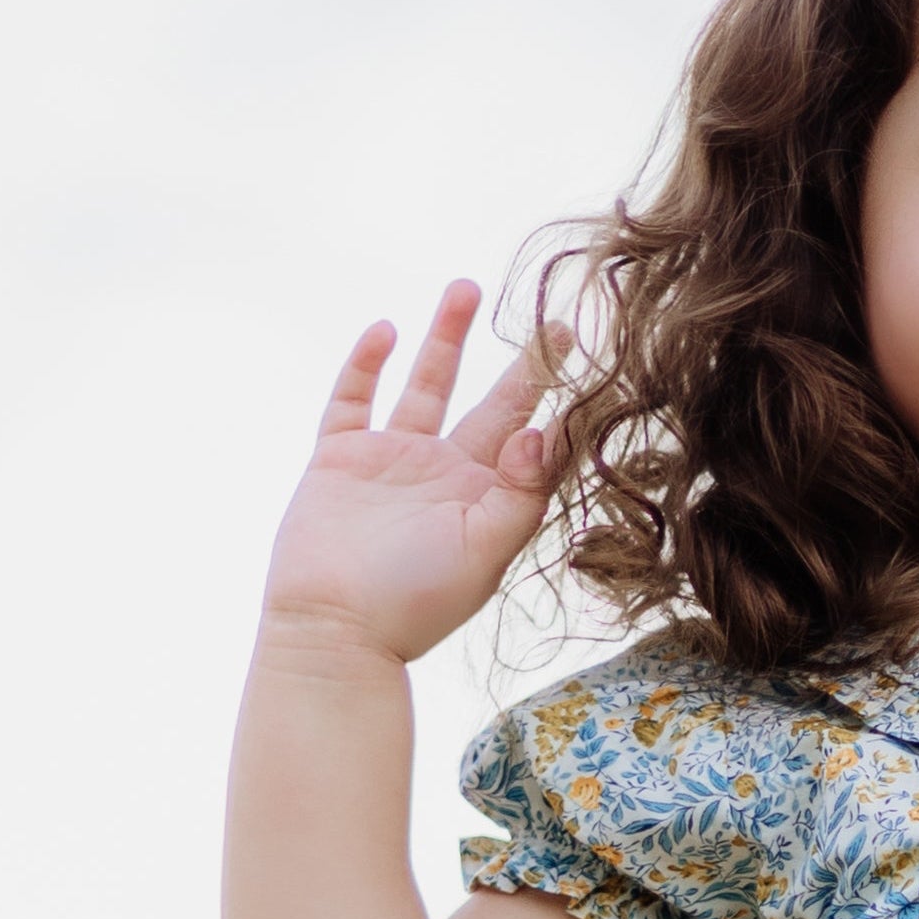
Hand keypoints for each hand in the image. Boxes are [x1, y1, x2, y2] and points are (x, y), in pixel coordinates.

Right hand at [261, 279, 562, 664]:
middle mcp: (445, 475)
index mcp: (487, 499)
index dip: (558, 399)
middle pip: (490, 404)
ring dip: (445, 339)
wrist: (334, 630)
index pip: (533, 438)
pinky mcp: (339, 460)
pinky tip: (387, 330)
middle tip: (548, 319)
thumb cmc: (415, 602)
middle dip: (519, 363)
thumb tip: (543, 431)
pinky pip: (353, 401)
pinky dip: (366, 365)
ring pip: (426, 386)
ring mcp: (391, 463)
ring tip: (466, 288)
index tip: (584, 354)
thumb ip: (520, 494)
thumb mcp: (485, 552)